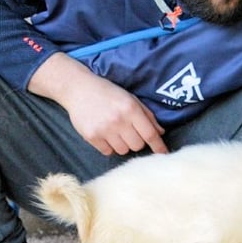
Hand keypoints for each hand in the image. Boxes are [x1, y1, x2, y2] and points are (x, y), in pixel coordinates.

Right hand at [28, 53, 167, 155]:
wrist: (78, 88)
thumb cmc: (107, 92)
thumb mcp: (130, 98)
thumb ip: (147, 115)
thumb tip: (160, 133)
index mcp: (131, 109)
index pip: (149, 134)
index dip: (158, 146)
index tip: (163, 154)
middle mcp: (119, 120)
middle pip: (137, 146)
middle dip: (137, 141)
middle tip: (130, 132)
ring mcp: (104, 129)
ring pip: (123, 151)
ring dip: (123, 144)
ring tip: (115, 131)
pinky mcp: (91, 136)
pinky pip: (108, 151)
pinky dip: (109, 146)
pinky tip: (105, 134)